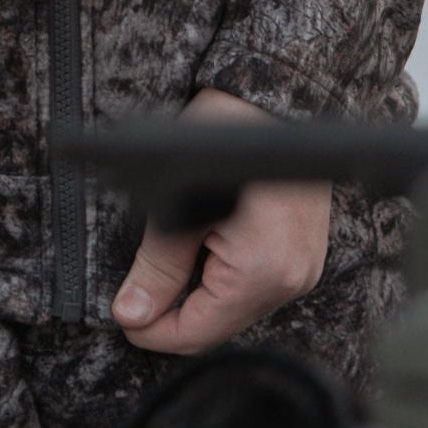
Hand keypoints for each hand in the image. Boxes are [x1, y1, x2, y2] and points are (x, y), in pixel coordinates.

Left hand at [114, 85, 332, 359]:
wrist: (272, 96)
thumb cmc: (226, 138)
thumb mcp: (176, 207)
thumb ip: (156, 269)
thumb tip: (132, 314)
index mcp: (263, 273)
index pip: (197, 332)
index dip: (151, 330)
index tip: (123, 315)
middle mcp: (291, 278)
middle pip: (219, 325)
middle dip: (174, 312)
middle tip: (137, 289)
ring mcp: (303, 266)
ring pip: (235, 307)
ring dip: (198, 295)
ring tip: (169, 261)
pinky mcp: (303, 251)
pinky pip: (256, 285)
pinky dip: (223, 278)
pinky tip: (201, 250)